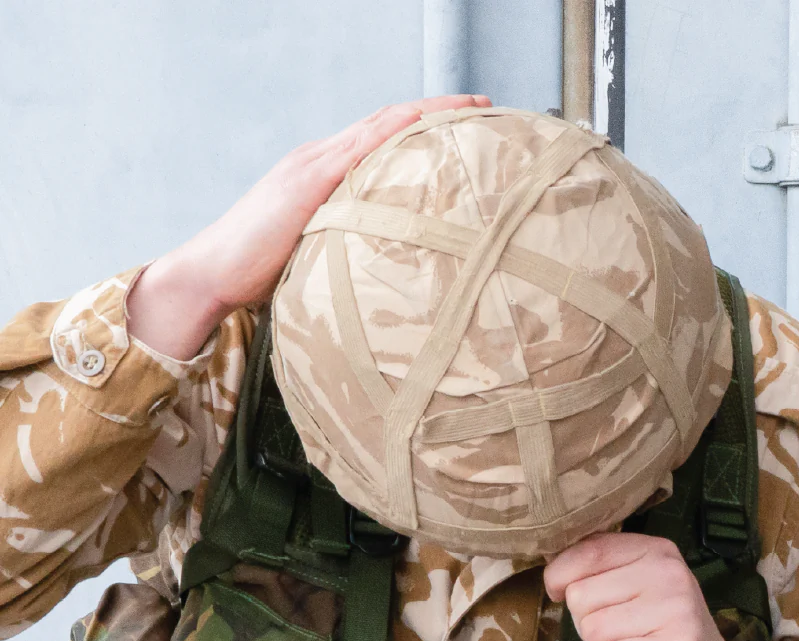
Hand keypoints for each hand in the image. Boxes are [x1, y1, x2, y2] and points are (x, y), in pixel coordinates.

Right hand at [128, 94, 491, 359]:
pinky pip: (356, 150)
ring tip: (470, 108)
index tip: (467, 123)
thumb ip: (347, 242)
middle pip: (387, 121)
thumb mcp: (316, 250)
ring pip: (378, 126)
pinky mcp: (305, 184)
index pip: (382, 137)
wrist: (212, 274)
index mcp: (323, 173)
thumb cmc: (260, 271)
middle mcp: (319, 159)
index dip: (424, 125)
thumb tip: (386, 261)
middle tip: (484, 104)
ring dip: (426, 113)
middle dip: (437, 109)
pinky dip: (390, 132)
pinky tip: (420, 125)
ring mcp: (311, 166)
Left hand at [544, 533, 793, 640]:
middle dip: (590, 624)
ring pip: (594, 631)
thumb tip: (551, 573)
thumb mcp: (631, 590)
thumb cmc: (659, 636)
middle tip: (625, 634)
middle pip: (581, 596)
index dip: (559, 576)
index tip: (561, 592)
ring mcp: (678, 613)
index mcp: (655, 551)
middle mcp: (670, 575)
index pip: (587, 550)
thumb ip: (597, 572)